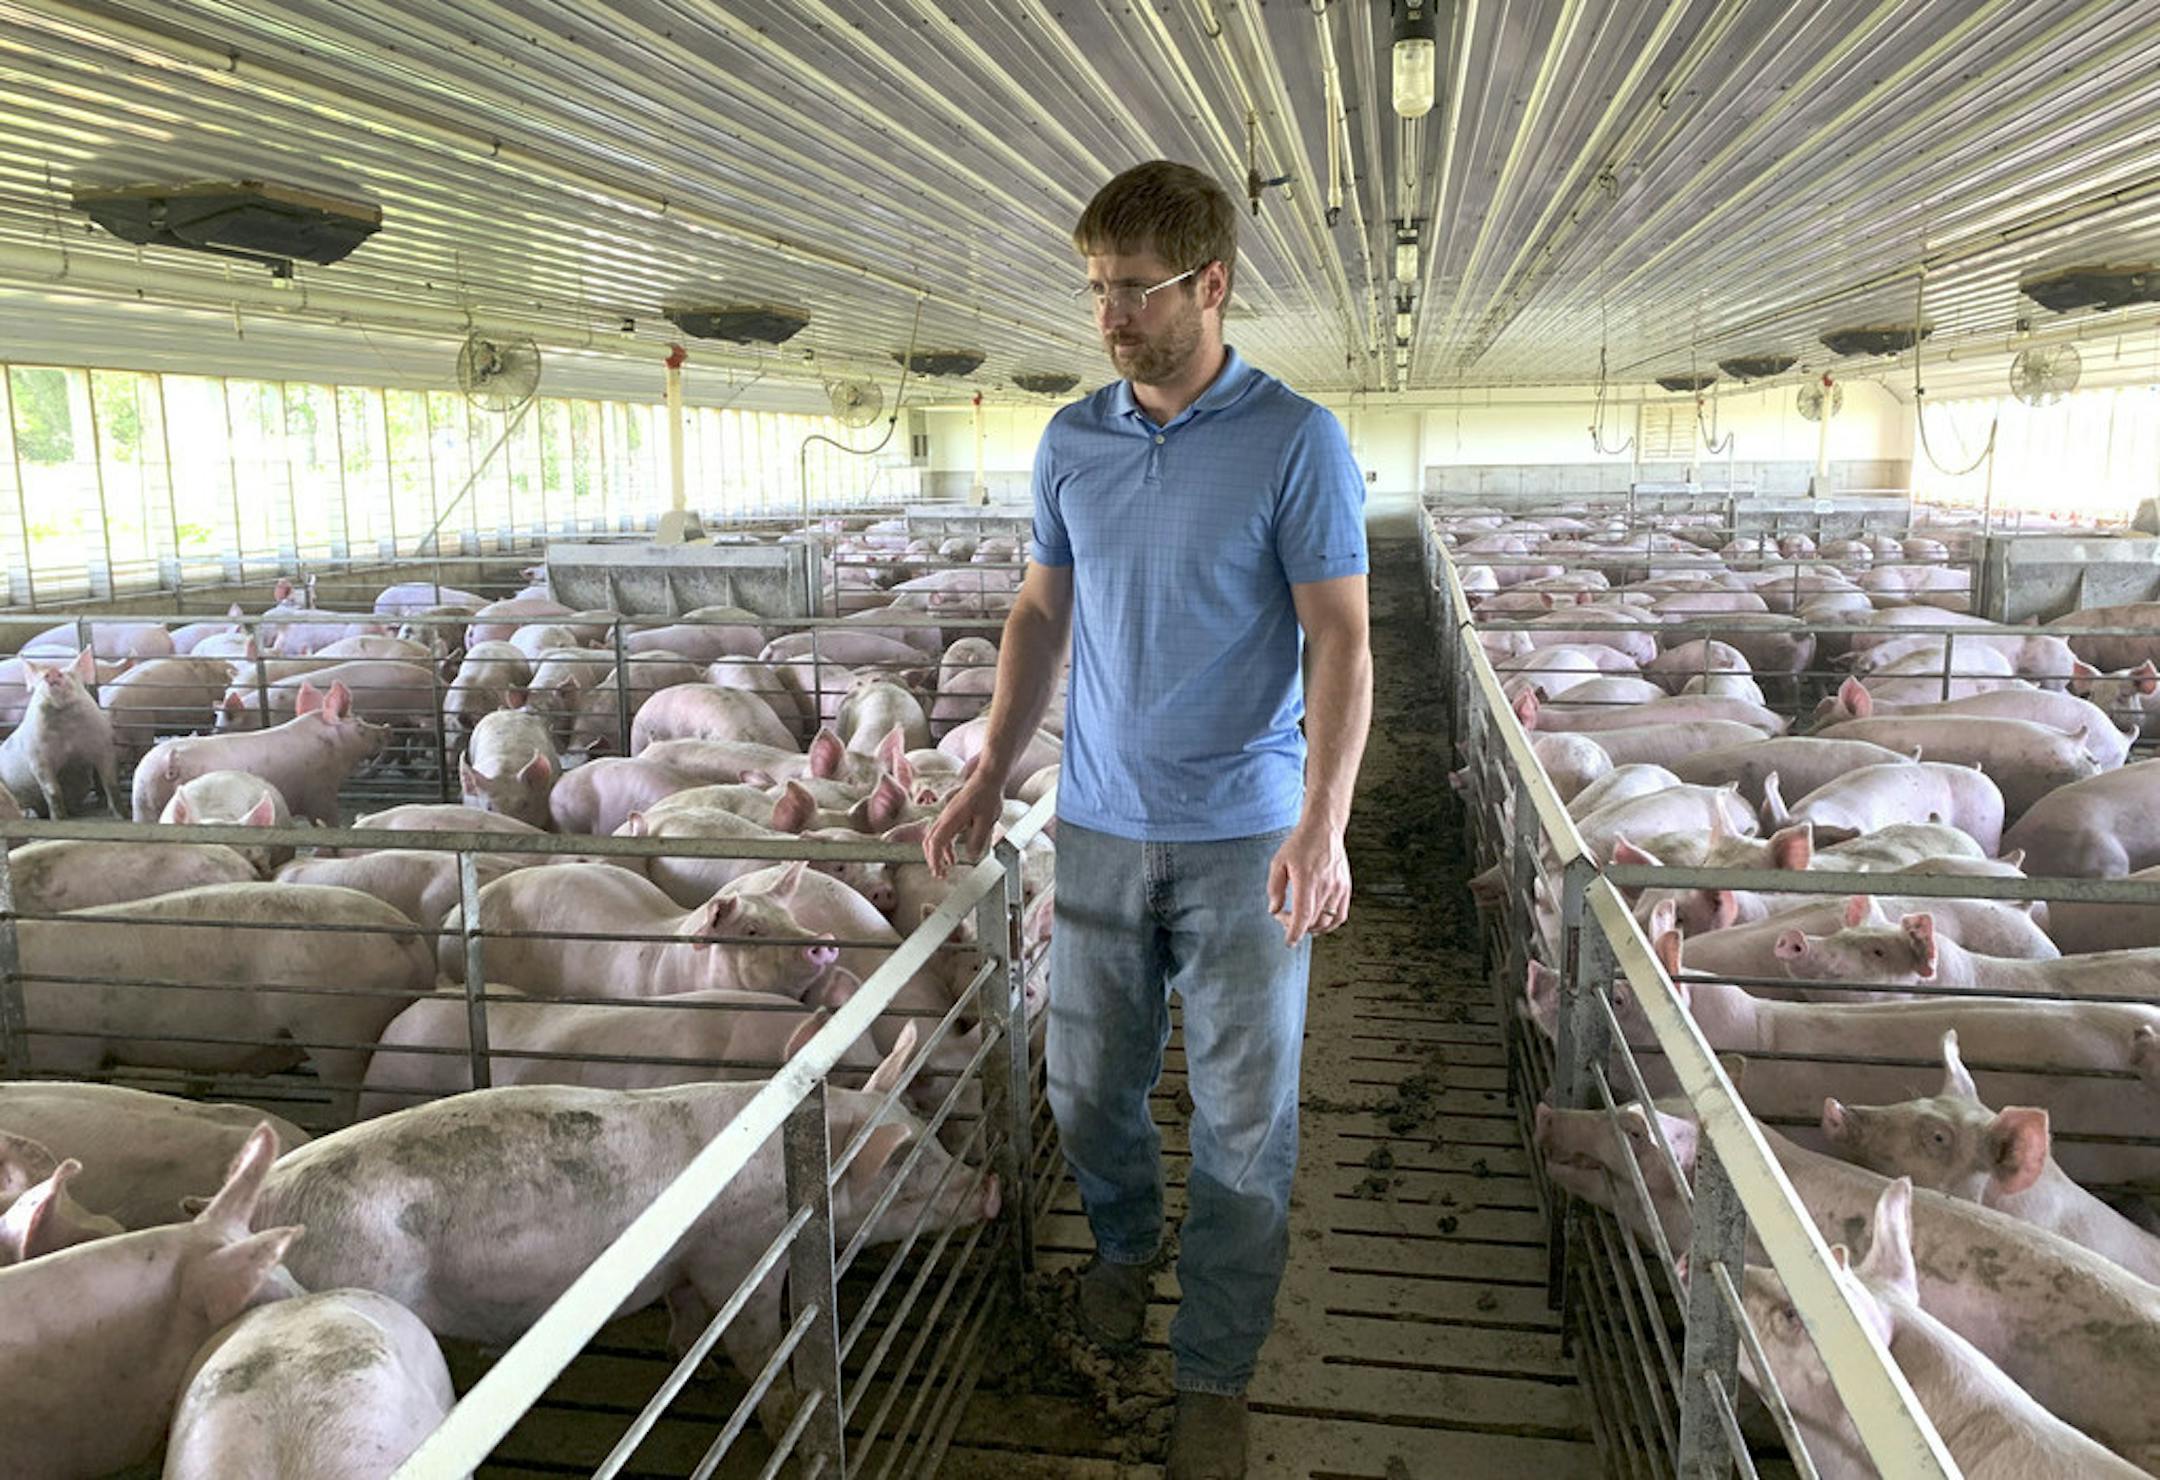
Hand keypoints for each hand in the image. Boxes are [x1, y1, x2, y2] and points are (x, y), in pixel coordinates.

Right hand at [922, 775, 1003, 878]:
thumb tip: (972, 856)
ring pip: (935, 837)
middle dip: (932, 859)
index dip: (935, 859)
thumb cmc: (987, 796)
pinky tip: (953, 855)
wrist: (988, 778)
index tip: (939, 872)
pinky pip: (943, 832)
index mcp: (952, 819)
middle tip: (940, 874)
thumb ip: (978, 839)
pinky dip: (945, 846)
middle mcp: (945, 817)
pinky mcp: (952, 814)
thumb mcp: (987, 821)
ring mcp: (948, 815)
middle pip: (930, 841)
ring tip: (947, 868)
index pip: (936, 843)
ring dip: (938, 853)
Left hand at [1268, 821, 1350, 947]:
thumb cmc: (1300, 843)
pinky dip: (1329, 924)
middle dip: (1296, 926)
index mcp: (1307, 880)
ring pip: (1327, 921)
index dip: (1295, 933)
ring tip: (1300, 921)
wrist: (1324, 829)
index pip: (1303, 916)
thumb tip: (1274, 910)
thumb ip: (1275, 888)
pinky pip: (1340, 915)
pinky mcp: (1345, 888)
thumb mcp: (1279, 863)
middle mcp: (1325, 886)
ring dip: (1312, 927)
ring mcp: (1338, 888)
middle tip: (1284, 918)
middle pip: (1312, 921)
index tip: (1288, 942)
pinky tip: (1318, 921)